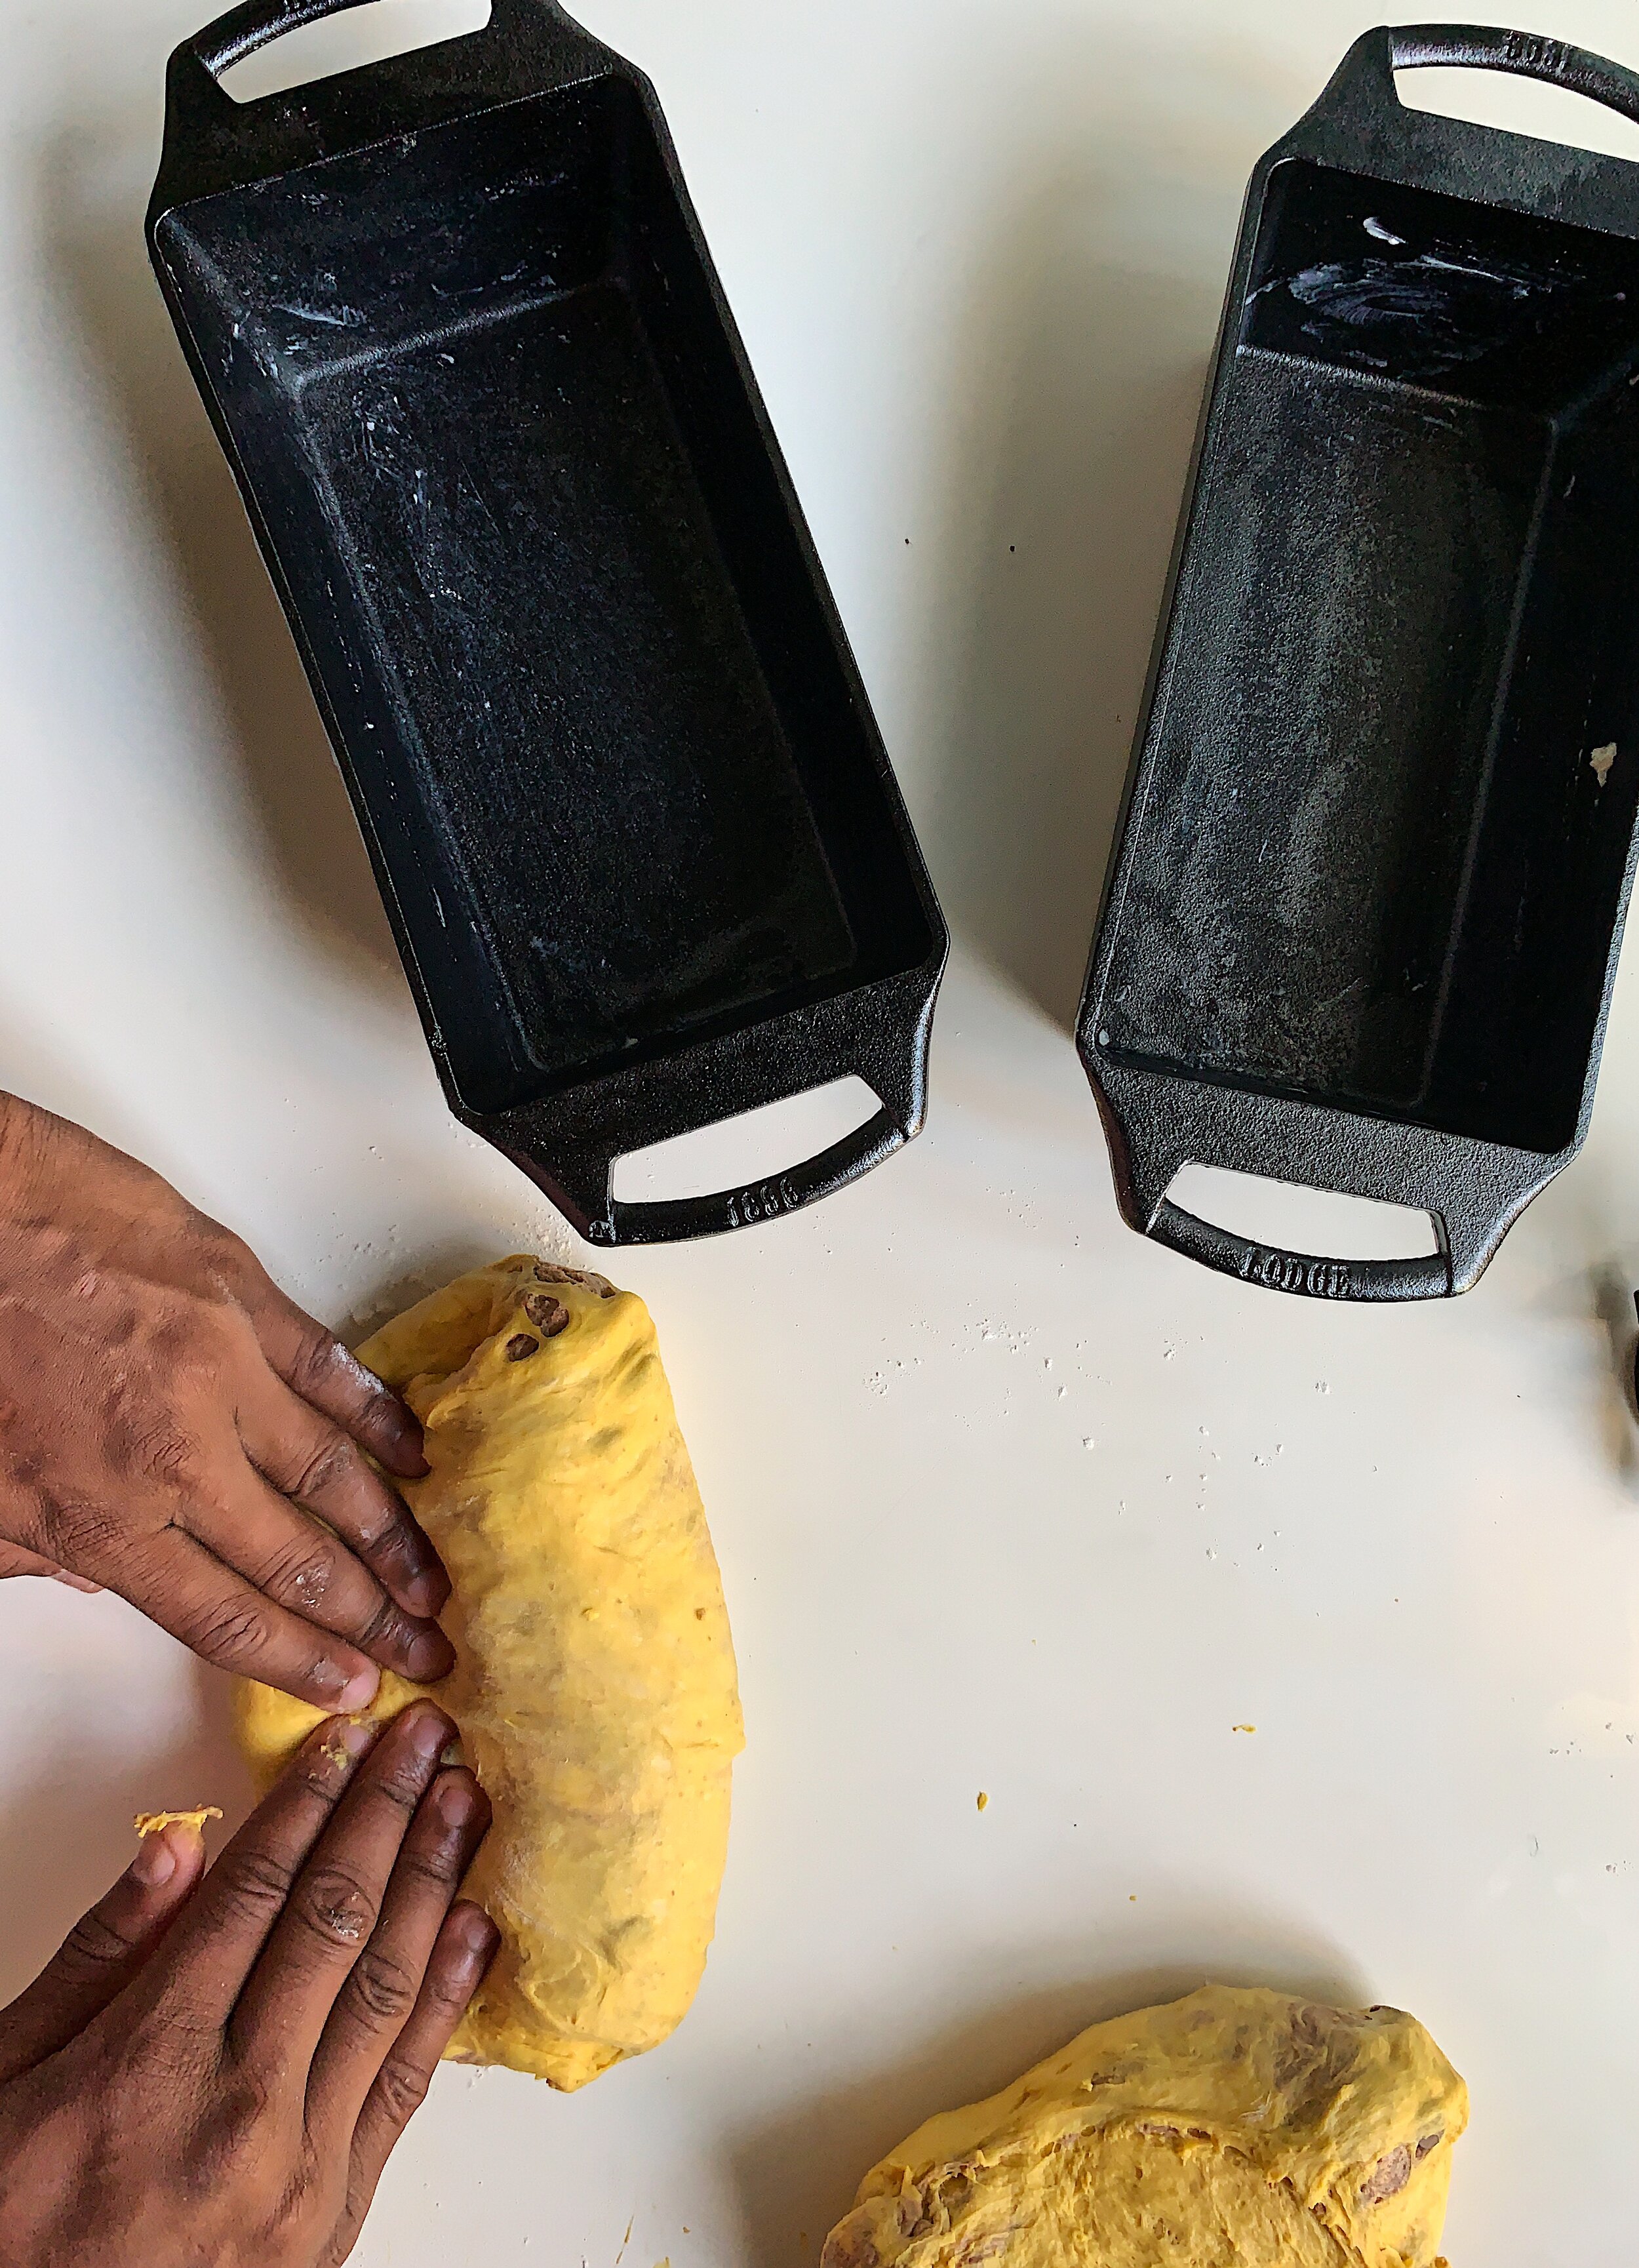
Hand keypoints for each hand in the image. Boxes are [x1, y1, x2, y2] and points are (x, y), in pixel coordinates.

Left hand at [0, 1092, 454, 1709]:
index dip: (297, 1659)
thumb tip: (97, 1584)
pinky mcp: (239, 1292)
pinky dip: (377, 1414)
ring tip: (429, 1575)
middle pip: (296, 1558)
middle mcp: (176, 1451)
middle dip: (370, 1618)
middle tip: (425, 1648)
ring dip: (391, 1532)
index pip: (223, 1614)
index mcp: (101, 1511)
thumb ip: (33, 1549)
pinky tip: (410, 1450)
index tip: (351, 1684)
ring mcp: (219, 1367)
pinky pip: (327, 1366)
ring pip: (330, 1469)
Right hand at [0, 1702, 498, 2267]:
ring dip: (433, 1881)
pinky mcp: (339, 2212)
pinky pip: (408, 2083)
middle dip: (387, 1813)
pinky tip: (473, 1926)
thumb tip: (175, 1846)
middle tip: (429, 1738)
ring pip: (386, 1988)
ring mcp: (302, 2165)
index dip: (307, 1803)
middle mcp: (241, 2105)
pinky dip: (448, 1996)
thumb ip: (98, 1959)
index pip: (254, 1894)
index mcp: (152, 2062)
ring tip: (465, 1803)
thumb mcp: (8, 2076)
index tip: (347, 1739)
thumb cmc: (10, 2224)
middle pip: (335, 1921)